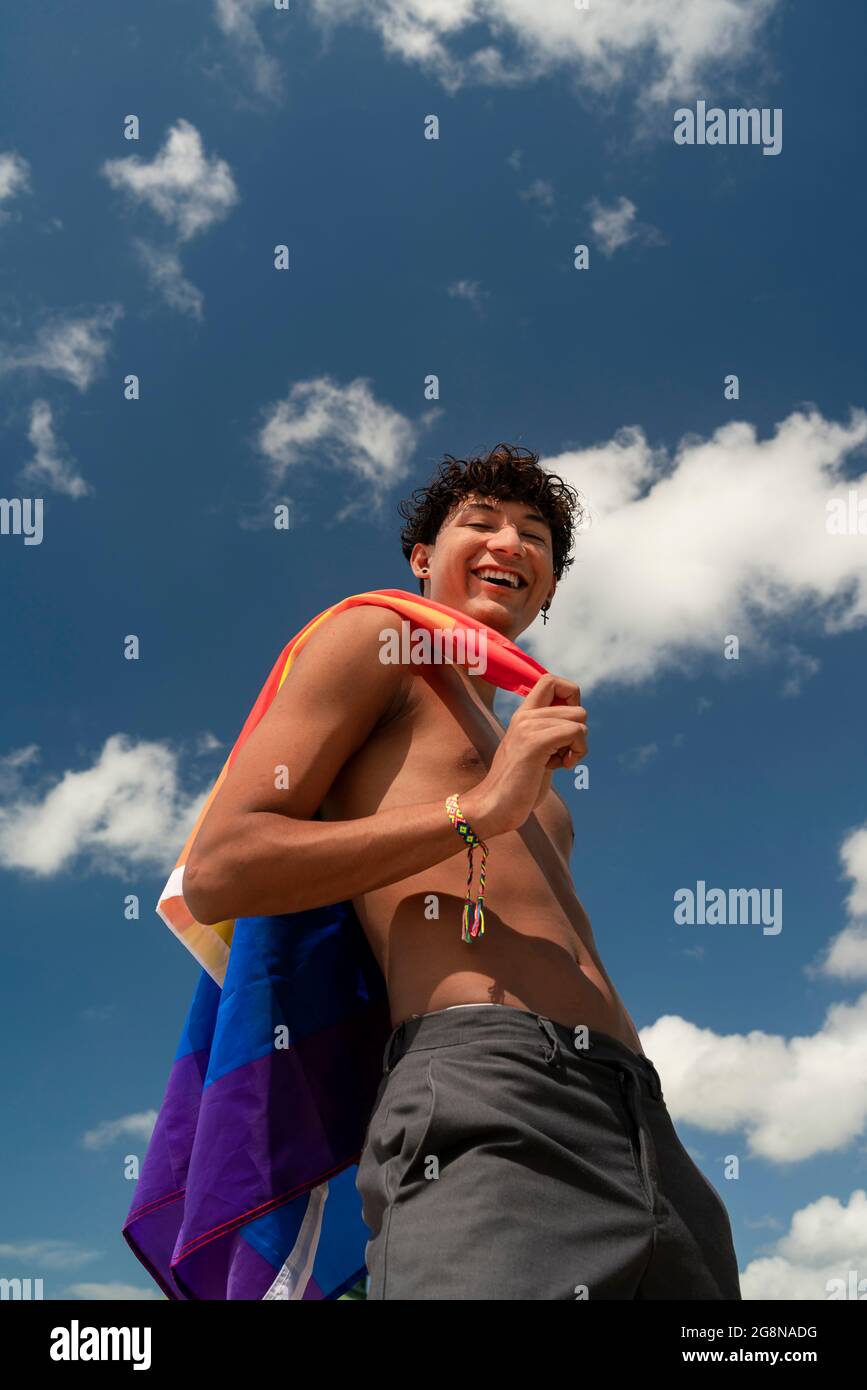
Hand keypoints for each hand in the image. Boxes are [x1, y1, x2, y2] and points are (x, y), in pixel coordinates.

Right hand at [463, 674, 586, 837]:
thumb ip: (551, 734)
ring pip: (580, 719)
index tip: (567, 726)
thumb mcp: (536, 752)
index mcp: (523, 715)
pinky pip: (576, 731)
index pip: (550, 680)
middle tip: (561, 754)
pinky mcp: (535, 743)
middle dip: (579, 732)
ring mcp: (528, 727)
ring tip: (558, 762)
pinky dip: (578, 752)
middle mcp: (524, 716)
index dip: (570, 697)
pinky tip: (562, 767)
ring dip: (579, 746)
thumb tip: (578, 723)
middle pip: (576, 705)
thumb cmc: (517, 787)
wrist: (494, 808)